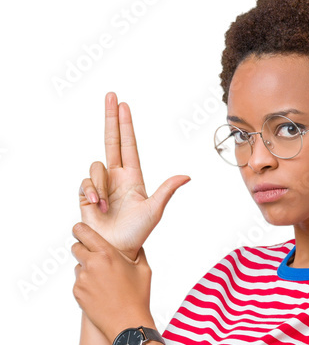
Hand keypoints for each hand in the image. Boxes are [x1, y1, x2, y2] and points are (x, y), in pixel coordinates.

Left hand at [71, 222, 153, 342]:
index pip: (82, 231)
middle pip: (75, 247)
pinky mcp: (77, 293)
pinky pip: (79, 283)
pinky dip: (87, 285)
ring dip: (87, 270)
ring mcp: (82, 280)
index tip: (82, 233)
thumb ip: (137, 252)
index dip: (80, 230)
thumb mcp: (144, 270)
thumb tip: (134, 244)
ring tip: (104, 283)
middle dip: (84, 251)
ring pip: (78, 267)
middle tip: (96, 260)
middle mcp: (91, 264)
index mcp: (106, 254)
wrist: (127, 325)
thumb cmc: (138, 297)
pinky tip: (101, 294)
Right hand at [78, 91, 190, 261]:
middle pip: (111, 140)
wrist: (117, 249)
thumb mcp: (154, 211)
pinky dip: (91, 193)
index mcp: (133, 177)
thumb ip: (166, 191)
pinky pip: (85, 183)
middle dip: (111, 117)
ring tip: (104, 205)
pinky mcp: (87, 195)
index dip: (126, 125)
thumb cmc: (137, 233)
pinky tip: (96, 207)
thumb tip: (186, 176)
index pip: (128, 145)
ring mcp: (101, 185)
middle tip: (110, 95)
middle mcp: (116, 177)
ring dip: (99, 186)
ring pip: (96, 167)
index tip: (123, 104)